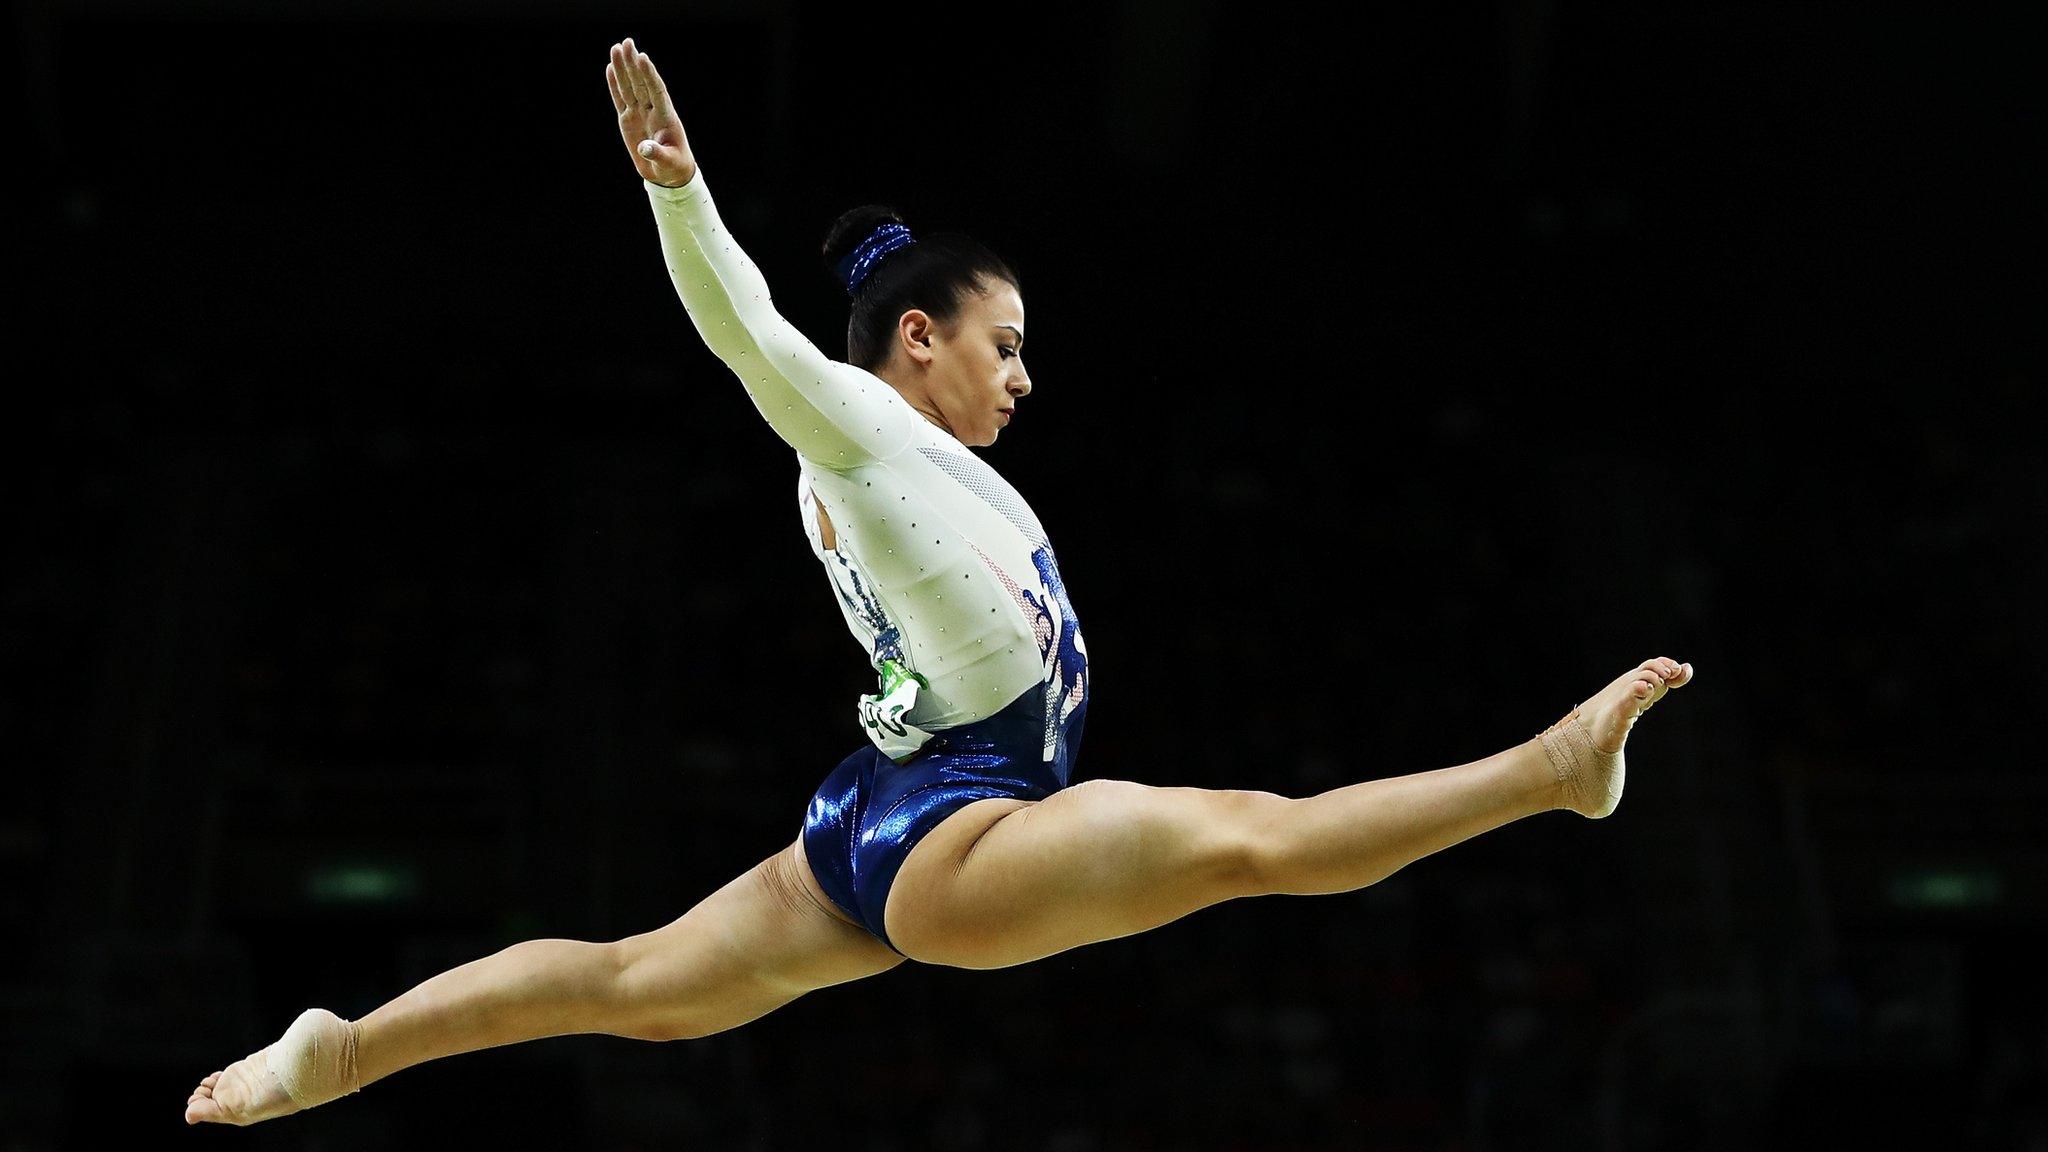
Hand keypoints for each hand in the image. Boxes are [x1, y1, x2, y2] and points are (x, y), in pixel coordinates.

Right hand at [606, 38, 696, 187]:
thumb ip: (657, 153)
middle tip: (627, 42)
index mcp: (665, 117)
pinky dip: (615, 84)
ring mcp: (639, 113)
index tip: (643, 58)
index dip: (649, 75)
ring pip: (629, 87)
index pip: (656, 91)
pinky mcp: (628, 119)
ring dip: (623, 68)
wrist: (668, 172)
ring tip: (616, 47)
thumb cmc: (673, 166)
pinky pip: (620, 98)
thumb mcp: (668, 162)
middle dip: (633, 63)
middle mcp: (652, 111)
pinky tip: (610, 68)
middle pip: (641, 83)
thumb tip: (645, 148)